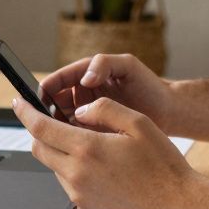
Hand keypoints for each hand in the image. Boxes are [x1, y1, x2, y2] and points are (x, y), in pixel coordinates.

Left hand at [12, 95, 201, 208]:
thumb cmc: (164, 167)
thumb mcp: (139, 123)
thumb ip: (105, 109)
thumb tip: (81, 110)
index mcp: (87, 149)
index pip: (40, 128)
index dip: (25, 112)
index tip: (18, 102)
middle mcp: (77, 176)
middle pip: (40, 149)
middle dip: (40, 132)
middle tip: (54, 121)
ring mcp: (80, 197)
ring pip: (56, 168)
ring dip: (64, 154)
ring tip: (97, 149)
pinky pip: (73, 187)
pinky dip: (79, 174)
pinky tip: (107, 172)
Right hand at [38, 53, 175, 133]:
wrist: (168, 113)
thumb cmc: (150, 85)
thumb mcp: (128, 66)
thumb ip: (104, 64)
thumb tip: (84, 79)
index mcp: (87, 75)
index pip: (58, 80)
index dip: (47, 88)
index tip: (40, 97)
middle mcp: (84, 95)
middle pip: (54, 103)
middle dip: (48, 111)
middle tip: (47, 121)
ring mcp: (88, 114)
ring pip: (62, 122)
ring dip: (59, 128)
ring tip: (61, 134)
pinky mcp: (95, 132)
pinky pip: (76, 136)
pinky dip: (72, 140)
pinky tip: (74, 144)